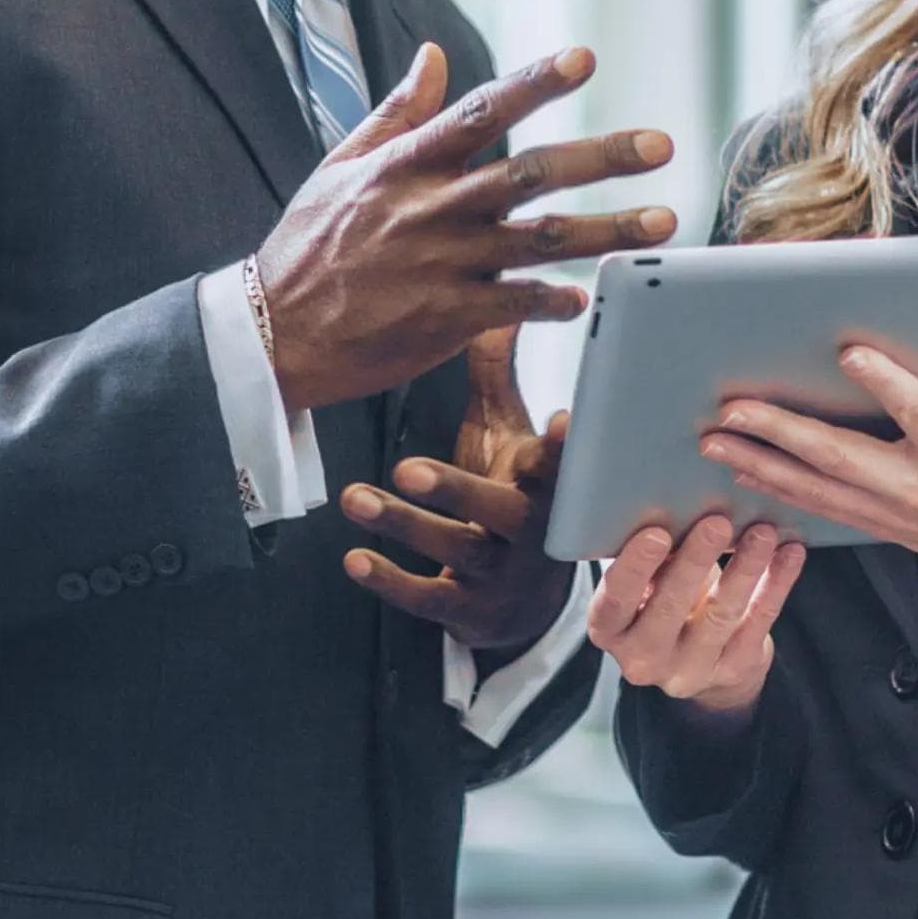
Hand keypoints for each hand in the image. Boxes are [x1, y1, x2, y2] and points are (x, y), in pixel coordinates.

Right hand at [259, 43, 675, 413]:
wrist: (273, 332)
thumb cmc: (308, 245)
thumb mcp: (341, 165)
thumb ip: (397, 110)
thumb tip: (435, 54)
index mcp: (408, 163)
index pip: (483, 111)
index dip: (535, 82)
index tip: (585, 58)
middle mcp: (431, 206)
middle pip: (530, 172)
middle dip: (600, 156)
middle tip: (660, 144)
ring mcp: (441, 263)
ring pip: (539, 239)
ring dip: (606, 230)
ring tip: (664, 222)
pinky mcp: (444, 318)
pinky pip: (513, 305)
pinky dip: (553, 300)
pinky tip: (591, 298)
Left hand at [338, 327, 573, 648]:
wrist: (524, 603)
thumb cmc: (513, 495)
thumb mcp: (510, 438)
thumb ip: (498, 377)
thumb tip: (494, 307)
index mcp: (550, 486)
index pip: (562, 465)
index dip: (563, 449)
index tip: (561, 422)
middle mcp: (533, 533)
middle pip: (503, 511)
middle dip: (456, 490)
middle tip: (406, 468)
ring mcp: (502, 576)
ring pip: (457, 551)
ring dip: (404, 526)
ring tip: (354, 498)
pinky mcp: (468, 611)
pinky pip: (428, 598)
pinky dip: (390, 580)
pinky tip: (354, 559)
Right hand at [587, 515, 804, 716]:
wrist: (702, 660)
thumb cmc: (665, 598)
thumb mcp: (648, 581)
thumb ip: (653, 556)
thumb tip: (675, 501)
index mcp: (610, 630)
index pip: (614, 602)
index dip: (634, 569)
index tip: (656, 533)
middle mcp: (643, 658)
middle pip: (669, 608)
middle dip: (695, 562)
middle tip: (717, 522)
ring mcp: (690, 671)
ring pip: (720, 616)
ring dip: (744, 569)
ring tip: (763, 531)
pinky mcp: (734, 670)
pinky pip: (758, 623)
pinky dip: (776, 585)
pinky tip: (790, 553)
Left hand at [697, 342, 917, 635]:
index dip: (886, 383)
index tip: (848, 350)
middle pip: (841, 459)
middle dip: (781, 432)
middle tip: (733, 407)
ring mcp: (895, 514)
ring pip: (817, 489)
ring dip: (761, 463)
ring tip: (714, 439)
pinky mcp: (882, 525)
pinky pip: (822, 509)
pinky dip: (779, 490)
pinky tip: (743, 472)